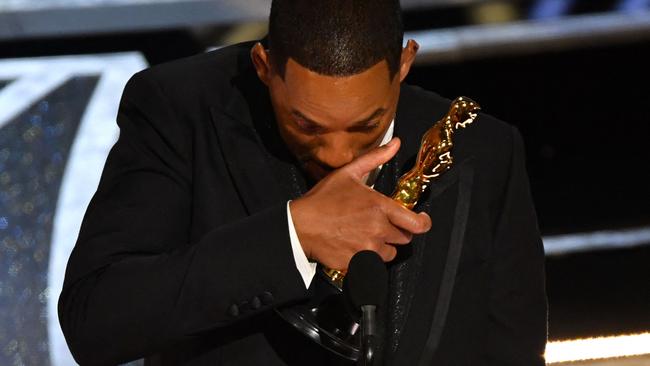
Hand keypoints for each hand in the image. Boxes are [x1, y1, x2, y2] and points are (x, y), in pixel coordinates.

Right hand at [290, 138, 431, 270]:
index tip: (421, 221)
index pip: (416, 223)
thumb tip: (396, 143)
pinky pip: (373, 264)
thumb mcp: (348, 173)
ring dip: (383, 246)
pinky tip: (355, 246)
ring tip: (366, 235)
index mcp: (380, 207)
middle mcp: (378, 229)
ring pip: (389, 253)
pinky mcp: (358, 263)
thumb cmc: (323, 199)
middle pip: (404, 238)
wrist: (300, 225)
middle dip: (396, 232)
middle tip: (381, 224)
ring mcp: (368, 248)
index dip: (423, 223)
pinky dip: (368, 257)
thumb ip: (376, 158)